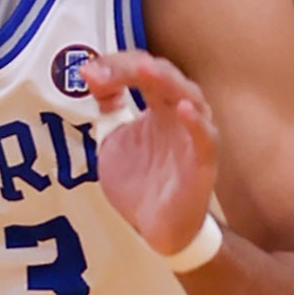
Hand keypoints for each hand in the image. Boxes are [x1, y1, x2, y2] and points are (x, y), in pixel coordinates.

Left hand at [81, 51, 219, 255]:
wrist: (155, 228)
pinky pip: (205, 138)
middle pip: (163, 76)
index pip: (141, 69)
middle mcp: (178, 113)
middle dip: (132, 68)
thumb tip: (92, 73)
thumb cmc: (141, 181)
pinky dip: (196, 122)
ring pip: (189, 96)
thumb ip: (107, 107)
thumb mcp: (113, 138)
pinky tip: (183, 109)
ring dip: (165, 81)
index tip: (87, 73)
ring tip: (144, 70)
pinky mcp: (203, 162)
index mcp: (158, 103)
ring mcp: (193, 135)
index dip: (115, 66)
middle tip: (103, 71)